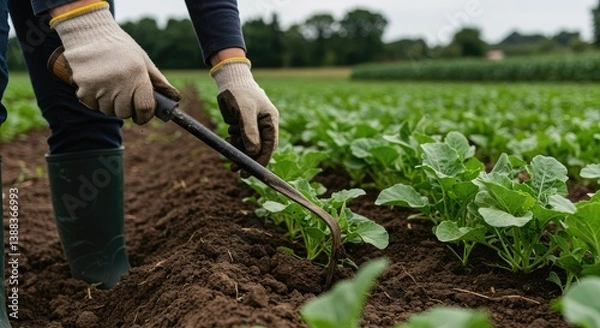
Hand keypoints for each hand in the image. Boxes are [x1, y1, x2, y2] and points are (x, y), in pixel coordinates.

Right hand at [50, 2, 179, 124]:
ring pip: (108, 110)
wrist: (88, 32)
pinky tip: (96, 83)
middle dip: (126, 108)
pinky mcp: (83, 88)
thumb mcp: (142, 59)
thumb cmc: (119, 47)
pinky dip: (94, 99)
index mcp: (137, 75)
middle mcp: (119, 82)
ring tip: (108, 85)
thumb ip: (157, 80)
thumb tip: (174, 97)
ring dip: (109, 104)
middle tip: (123, 93)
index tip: (142, 115)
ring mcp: (100, 86)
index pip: (145, 108)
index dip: (145, 115)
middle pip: (124, 112)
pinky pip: (92, 105)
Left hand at [210, 58, 278, 173]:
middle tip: (237, 171)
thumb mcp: (245, 110)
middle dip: (248, 160)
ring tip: (229, 155)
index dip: (262, 160)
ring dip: (239, 152)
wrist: (229, 80)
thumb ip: (249, 131)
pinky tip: (228, 140)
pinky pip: (240, 140)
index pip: (270, 145)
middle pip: (259, 148)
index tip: (252, 170)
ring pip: (248, 146)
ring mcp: (253, 126)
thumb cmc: (240, 91)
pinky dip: (234, 143)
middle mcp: (263, 125)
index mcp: (270, 121)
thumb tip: (253, 151)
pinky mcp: (242, 125)